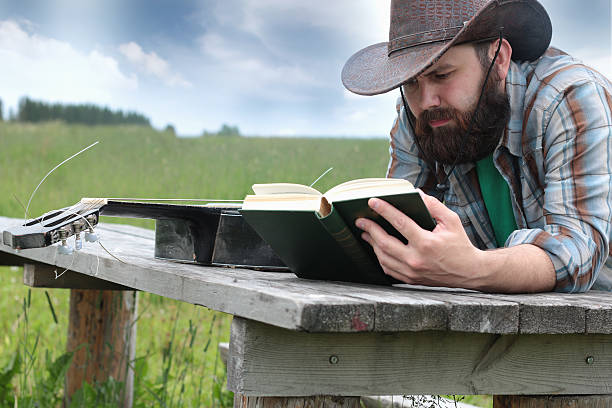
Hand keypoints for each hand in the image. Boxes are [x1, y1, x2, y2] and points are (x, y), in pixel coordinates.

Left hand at [355, 191, 485, 288]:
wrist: (469, 272)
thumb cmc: (460, 244)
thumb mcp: (451, 221)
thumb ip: (433, 205)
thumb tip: (416, 193)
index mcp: (426, 243)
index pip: (400, 223)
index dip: (384, 211)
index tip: (373, 202)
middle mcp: (416, 259)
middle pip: (385, 242)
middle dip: (370, 229)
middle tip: (360, 220)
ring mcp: (412, 272)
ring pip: (383, 257)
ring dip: (372, 243)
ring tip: (365, 232)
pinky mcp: (410, 280)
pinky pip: (388, 269)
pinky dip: (380, 257)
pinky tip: (377, 248)